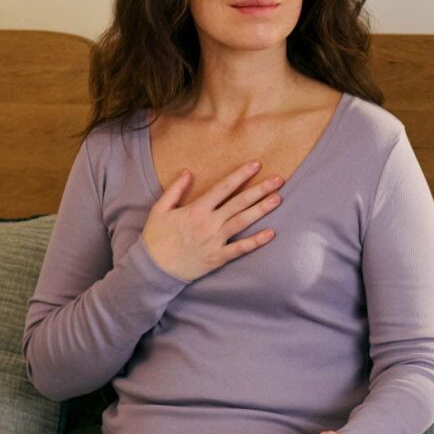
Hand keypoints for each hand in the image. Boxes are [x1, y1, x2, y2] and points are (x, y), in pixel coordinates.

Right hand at [140, 160, 283, 282]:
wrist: (154, 269)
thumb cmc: (156, 238)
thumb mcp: (160, 209)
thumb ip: (175, 189)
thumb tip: (188, 171)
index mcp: (196, 209)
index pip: (223, 188)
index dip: (241, 175)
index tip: (256, 165)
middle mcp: (209, 223)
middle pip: (239, 202)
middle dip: (260, 190)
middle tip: (279, 180)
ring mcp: (215, 241)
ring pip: (243, 222)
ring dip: (262, 210)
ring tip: (278, 199)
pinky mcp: (218, 257)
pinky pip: (240, 249)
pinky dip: (256, 242)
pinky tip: (271, 233)